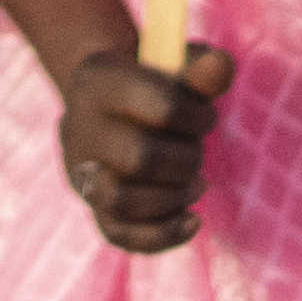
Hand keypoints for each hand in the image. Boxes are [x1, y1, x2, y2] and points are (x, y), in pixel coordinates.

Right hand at [44, 34, 222, 249]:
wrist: (108, 103)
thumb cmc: (153, 82)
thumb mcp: (177, 66)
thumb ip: (203, 68)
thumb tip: (221, 67)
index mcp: (99, 79)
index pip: (160, 106)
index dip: (196, 117)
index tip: (206, 118)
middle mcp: (80, 126)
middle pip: (138, 158)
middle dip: (186, 160)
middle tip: (197, 150)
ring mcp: (80, 169)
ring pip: (120, 200)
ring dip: (173, 198)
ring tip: (196, 184)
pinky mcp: (91, 204)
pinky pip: (119, 234)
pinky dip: (163, 234)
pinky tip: (193, 220)